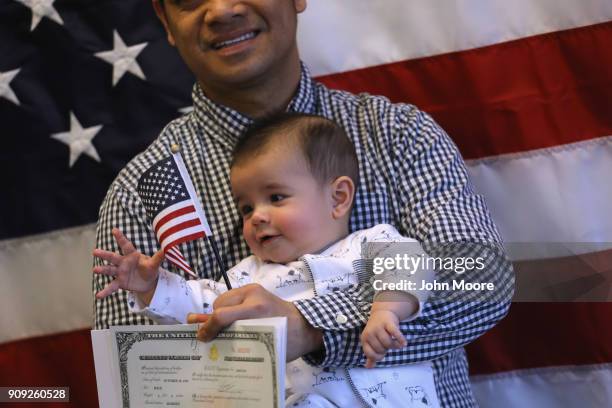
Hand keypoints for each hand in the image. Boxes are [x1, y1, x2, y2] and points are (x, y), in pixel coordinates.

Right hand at [93, 228, 163, 299]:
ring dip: (102, 270)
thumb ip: (159, 257)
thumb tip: (169, 248)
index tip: (114, 230)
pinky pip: (111, 287)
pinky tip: (98, 296)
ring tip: (95, 270)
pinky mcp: (120, 282)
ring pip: (110, 270)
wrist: (148, 282)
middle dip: (105, 255)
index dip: (121, 238)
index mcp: (132, 255)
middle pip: (113, 257)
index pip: (126, 245)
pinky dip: (105, 291)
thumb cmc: (150, 269)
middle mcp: (123, 262)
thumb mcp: (154, 264)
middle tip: (95, 251)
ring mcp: (120, 272)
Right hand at [186, 283, 322, 360]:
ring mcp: (254, 289)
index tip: (202, 339)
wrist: (305, 327)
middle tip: (211, 336)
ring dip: (220, 313)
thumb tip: (206, 342)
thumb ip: (232, 341)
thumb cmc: (286, 342)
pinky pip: (232, 296)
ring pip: (223, 299)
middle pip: (219, 305)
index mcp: (256, 311)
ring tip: (224, 328)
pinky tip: (232, 320)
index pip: (221, 315)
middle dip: (212, 321)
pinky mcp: (254, 288)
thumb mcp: (259, 348)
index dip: (207, 328)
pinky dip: (228, 308)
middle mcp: (254, 295)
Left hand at [361, 309, 406, 367]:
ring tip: (396, 343)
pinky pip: (395, 334)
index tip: (382, 353)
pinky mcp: (388, 323)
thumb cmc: (376, 331)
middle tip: (388, 344)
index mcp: (364, 339)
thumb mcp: (371, 341)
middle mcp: (370, 333)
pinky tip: (404, 343)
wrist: (381, 313)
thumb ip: (371, 354)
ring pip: (388, 343)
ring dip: (395, 346)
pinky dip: (400, 339)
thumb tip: (368, 367)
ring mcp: (378, 327)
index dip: (378, 356)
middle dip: (386, 349)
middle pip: (381, 349)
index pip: (370, 354)